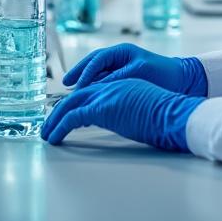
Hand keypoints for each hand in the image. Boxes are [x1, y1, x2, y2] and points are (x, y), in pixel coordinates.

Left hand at [41, 78, 203, 150]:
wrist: (174, 114)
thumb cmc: (167, 116)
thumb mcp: (142, 108)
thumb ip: (126, 109)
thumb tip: (117, 120)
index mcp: (123, 83)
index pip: (92, 90)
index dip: (77, 103)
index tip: (66, 115)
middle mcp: (111, 84)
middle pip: (77, 95)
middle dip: (59, 110)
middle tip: (49, 125)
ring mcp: (106, 93)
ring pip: (69, 104)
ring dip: (55, 120)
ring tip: (47, 134)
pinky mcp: (101, 107)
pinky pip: (72, 117)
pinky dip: (59, 127)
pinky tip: (54, 137)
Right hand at [63, 43, 207, 95]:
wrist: (184, 81)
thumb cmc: (165, 74)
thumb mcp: (139, 74)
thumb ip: (116, 79)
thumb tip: (95, 88)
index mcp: (122, 52)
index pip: (97, 60)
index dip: (84, 73)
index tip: (76, 87)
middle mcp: (119, 59)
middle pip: (92, 64)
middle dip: (78, 74)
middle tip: (66, 84)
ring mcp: (122, 69)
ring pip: (97, 74)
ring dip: (85, 83)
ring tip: (73, 93)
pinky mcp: (125, 80)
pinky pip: (105, 83)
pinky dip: (96, 90)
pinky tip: (90, 99)